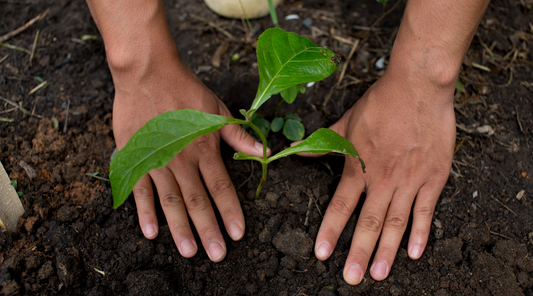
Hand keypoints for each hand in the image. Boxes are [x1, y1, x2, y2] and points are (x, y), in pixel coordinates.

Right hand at [112, 56, 266, 261]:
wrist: (147, 73)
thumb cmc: (185, 90)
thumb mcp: (217, 109)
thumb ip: (237, 135)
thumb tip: (263, 151)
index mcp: (205, 149)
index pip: (221, 187)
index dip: (230, 212)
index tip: (238, 234)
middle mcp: (182, 160)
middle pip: (198, 201)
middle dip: (208, 230)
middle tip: (216, 254)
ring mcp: (157, 161)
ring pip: (171, 201)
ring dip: (180, 228)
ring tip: (190, 251)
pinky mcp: (135, 158)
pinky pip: (140, 190)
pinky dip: (145, 212)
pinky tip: (152, 232)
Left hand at [314, 69, 455, 283]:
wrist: (417, 86)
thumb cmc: (381, 102)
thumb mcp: (346, 121)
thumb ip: (324, 142)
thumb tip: (297, 151)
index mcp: (359, 166)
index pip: (341, 206)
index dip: (331, 231)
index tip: (323, 254)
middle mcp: (382, 179)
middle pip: (369, 222)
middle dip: (358, 252)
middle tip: (352, 278)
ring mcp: (409, 180)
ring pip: (396, 222)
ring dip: (387, 251)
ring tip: (378, 273)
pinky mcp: (433, 177)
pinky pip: (426, 211)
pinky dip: (421, 233)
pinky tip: (415, 253)